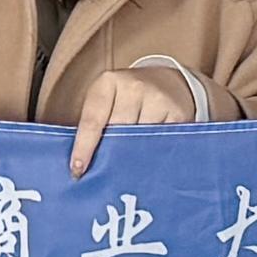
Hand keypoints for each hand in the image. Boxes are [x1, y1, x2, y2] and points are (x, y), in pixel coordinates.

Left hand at [62, 63, 191, 176]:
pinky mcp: (178, 113)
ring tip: (129, 166)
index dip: (84, 147)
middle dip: (110, 154)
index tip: (78, 169)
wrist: (166, 83)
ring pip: (140, 140)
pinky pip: (161, 142)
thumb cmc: (127, 99)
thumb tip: (82, 165)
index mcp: (107, 83)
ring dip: (133, 157)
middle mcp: (133, 87)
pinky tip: (150, 158)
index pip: (92, 120)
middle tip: (106, 173)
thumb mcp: (107, 100)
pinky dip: (153, 154)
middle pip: (118, 131)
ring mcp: (158, 98)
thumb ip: (96, 124)